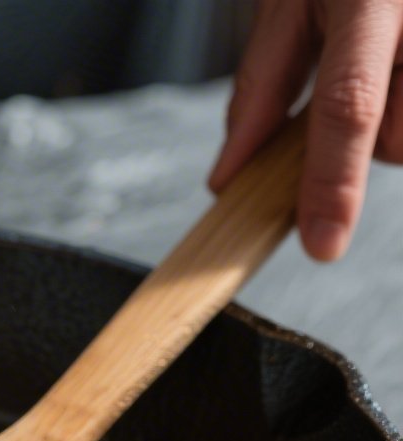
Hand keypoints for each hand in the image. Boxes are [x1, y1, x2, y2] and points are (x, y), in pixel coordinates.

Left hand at [209, 0, 402, 259]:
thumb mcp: (288, 2)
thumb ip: (261, 88)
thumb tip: (228, 177)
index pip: (348, 105)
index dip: (333, 183)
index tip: (322, 244)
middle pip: (396, 137)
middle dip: (366, 142)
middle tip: (356, 81)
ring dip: (396, 125)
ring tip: (388, 67)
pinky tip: (402, 77)